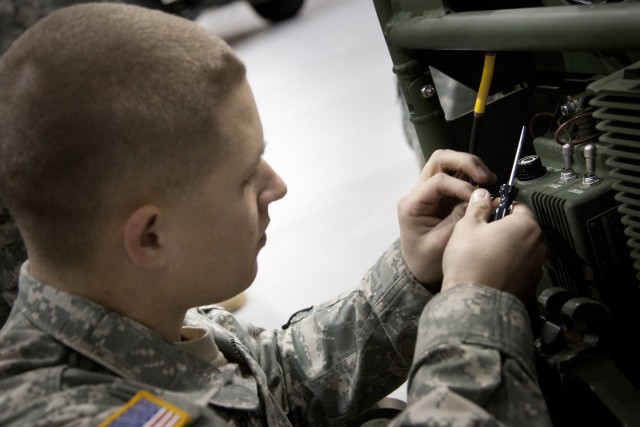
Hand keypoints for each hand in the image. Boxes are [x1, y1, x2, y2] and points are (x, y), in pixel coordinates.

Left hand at [398, 150, 496, 287]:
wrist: (417, 269)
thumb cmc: (425, 260)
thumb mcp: (441, 243)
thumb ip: (459, 219)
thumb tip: (480, 199)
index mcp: (412, 204)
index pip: (438, 181)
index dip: (461, 186)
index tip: (477, 199)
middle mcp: (418, 193)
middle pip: (440, 160)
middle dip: (465, 163)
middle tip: (485, 176)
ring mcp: (429, 191)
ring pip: (448, 162)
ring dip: (470, 166)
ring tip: (488, 179)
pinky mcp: (441, 195)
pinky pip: (456, 175)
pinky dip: (471, 176)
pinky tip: (484, 186)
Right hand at [442, 188, 545, 301]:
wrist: (474, 302)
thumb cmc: (470, 263)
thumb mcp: (467, 226)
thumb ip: (478, 207)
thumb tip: (482, 195)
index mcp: (525, 226)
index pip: (518, 206)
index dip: (500, 207)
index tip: (487, 212)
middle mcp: (537, 246)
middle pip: (522, 229)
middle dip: (504, 230)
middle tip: (482, 235)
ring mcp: (536, 268)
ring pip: (521, 250)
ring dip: (507, 250)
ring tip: (484, 256)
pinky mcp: (530, 286)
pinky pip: (520, 270)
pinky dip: (508, 269)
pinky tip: (490, 271)